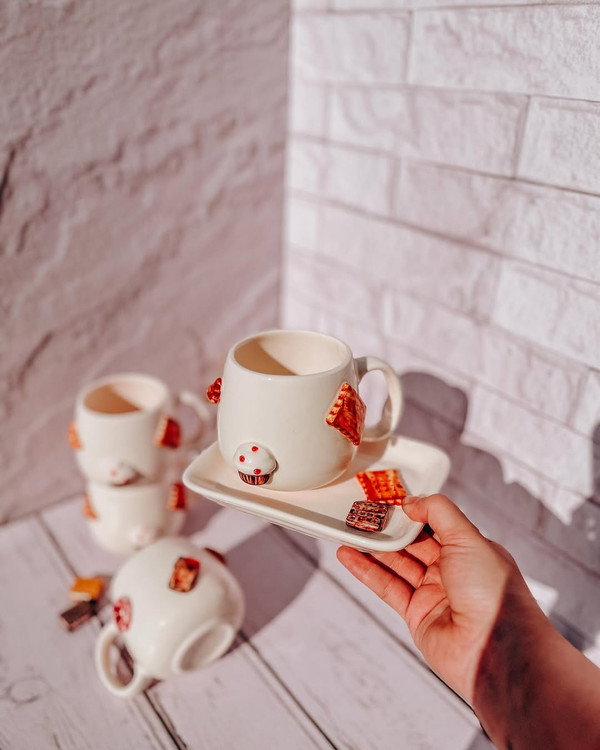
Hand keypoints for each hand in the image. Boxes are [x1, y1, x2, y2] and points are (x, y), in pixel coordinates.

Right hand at [337, 493, 542, 704]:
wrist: (495, 650)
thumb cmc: (493, 593)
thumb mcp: (468, 538)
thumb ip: (438, 512)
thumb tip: (412, 501)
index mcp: (470, 551)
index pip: (436, 524)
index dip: (412, 512)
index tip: (388, 500)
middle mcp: (453, 572)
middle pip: (412, 544)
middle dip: (388, 529)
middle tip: (362, 513)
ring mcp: (433, 594)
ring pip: (396, 564)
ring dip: (371, 548)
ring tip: (348, 529)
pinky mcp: (416, 615)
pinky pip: (387, 587)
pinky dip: (365, 571)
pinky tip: (348, 555)